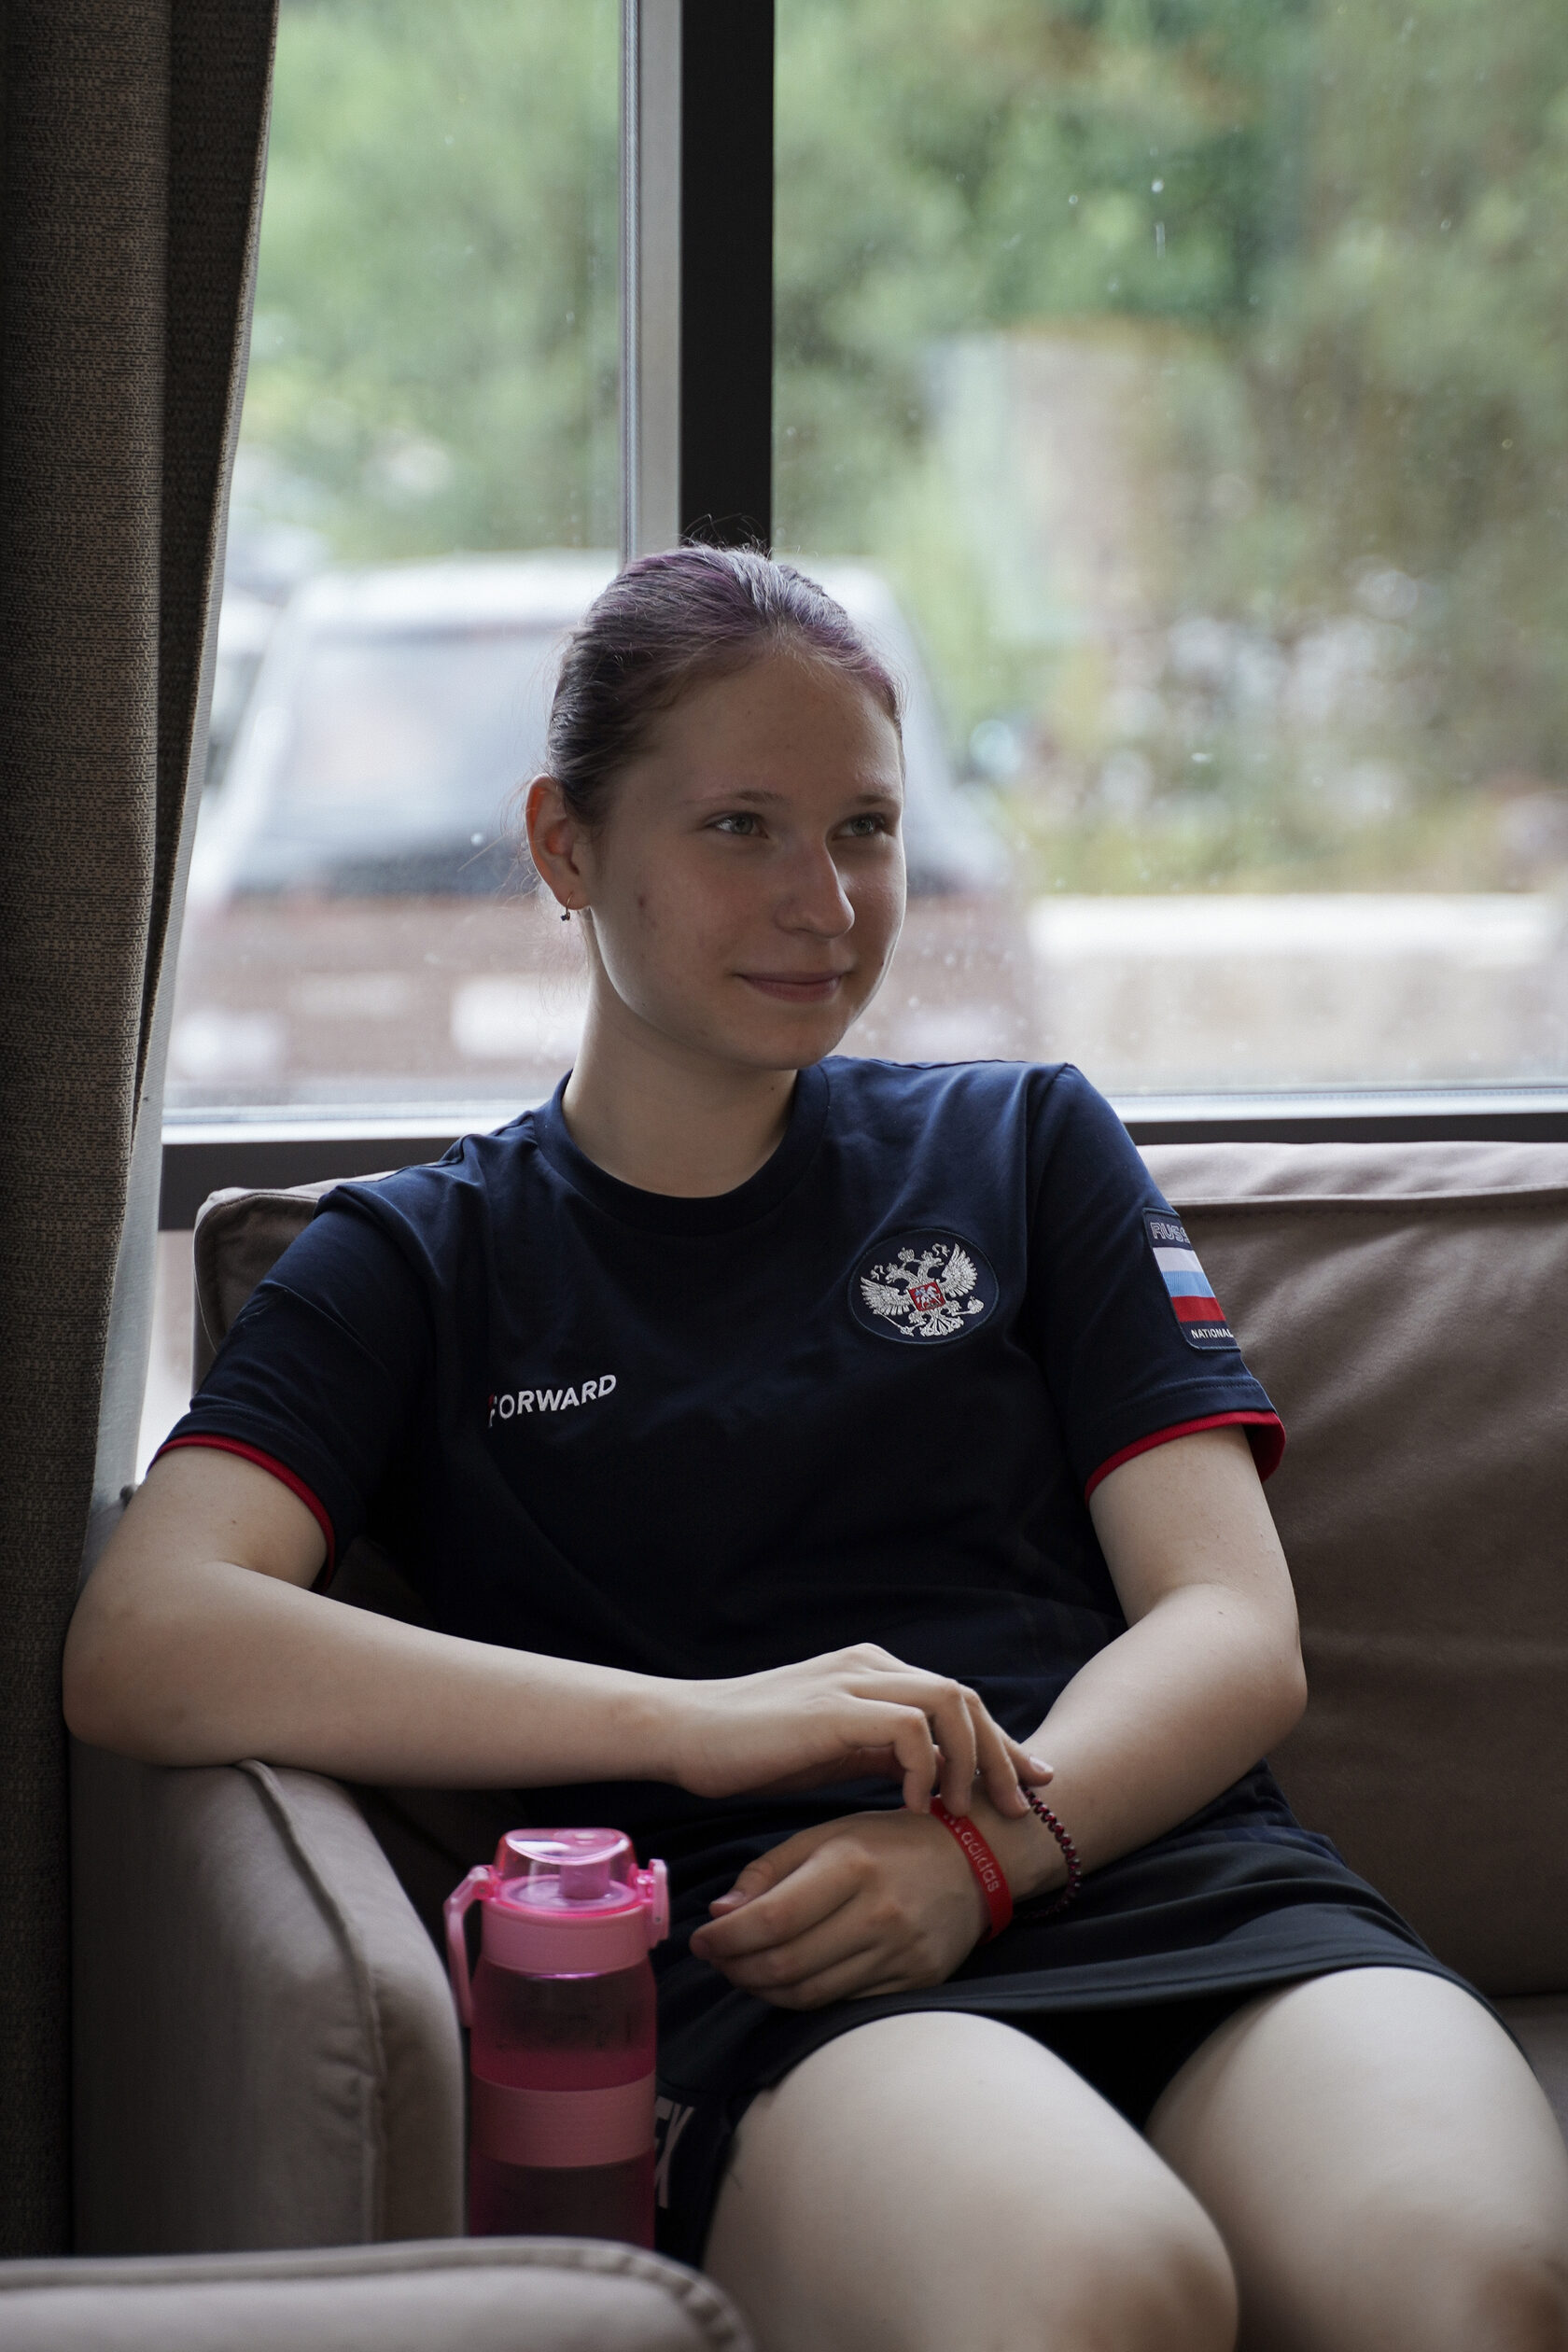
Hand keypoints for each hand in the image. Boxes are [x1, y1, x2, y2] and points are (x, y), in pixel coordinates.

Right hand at [664, 1642, 1051, 1817]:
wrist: (685, 1734)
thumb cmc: (753, 1751)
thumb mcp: (834, 1752)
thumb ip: (881, 1753)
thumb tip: (934, 1778)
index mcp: (873, 1673)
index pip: (957, 1702)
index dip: (1001, 1745)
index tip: (1031, 1787)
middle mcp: (871, 1666)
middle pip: (966, 1698)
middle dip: (1002, 1755)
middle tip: (1017, 1809)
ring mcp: (853, 1681)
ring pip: (950, 1701)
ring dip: (972, 1760)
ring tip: (964, 1811)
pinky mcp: (833, 1706)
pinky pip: (910, 1726)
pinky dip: (926, 1765)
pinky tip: (915, 1804)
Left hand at [688, 1809, 992, 2006]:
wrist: (979, 1859)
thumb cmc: (893, 1841)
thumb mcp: (831, 1833)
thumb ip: (771, 1869)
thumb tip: (721, 1912)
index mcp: (852, 1864)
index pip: (772, 1918)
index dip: (726, 1937)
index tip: (701, 1939)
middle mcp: (878, 1912)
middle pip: (786, 1964)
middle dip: (736, 1969)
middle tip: (715, 1960)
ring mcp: (899, 1953)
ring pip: (810, 1993)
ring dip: (763, 1989)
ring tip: (744, 1972)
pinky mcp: (914, 1982)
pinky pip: (842, 2003)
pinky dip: (804, 1998)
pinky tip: (786, 1982)